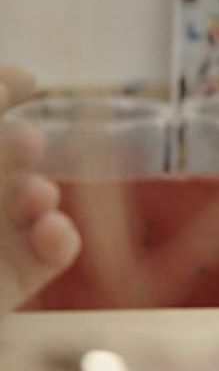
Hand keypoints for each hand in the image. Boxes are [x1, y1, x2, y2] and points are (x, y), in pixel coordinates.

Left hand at [0, 68, 81, 311]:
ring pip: (22, 208)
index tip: (27, 80)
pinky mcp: (2, 290)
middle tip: (28, 141)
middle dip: (17, 146)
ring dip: (40, 192)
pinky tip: (54, 230)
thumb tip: (5, 83)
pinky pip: (41, 257)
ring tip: (37, 195)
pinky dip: (61, 239)